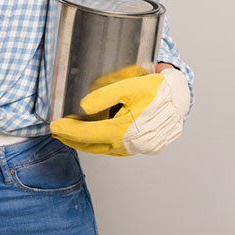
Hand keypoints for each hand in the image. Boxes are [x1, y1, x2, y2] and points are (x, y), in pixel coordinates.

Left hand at [50, 68, 190, 156]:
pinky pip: (119, 148)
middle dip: (73, 140)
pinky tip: (96, 136)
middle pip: (94, 145)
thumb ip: (104, 95)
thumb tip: (84, 106)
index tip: (54, 126)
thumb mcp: (128, 86)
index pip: (88, 134)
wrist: (181, 96)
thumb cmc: (156, 89)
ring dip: (87, 142)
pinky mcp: (147, 147)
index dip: (68, 131)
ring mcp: (141, 148)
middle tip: (57, 132)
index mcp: (126, 130)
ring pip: (106, 149)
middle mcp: (133, 144)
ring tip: (72, 133)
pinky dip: (104, 143)